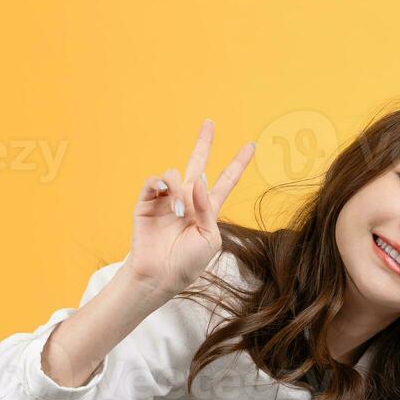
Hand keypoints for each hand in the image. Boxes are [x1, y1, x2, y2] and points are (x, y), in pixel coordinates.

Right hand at [125, 118, 255, 298]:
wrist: (160, 276)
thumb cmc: (187, 264)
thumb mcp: (209, 239)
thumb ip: (207, 209)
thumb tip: (198, 180)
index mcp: (207, 209)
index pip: (225, 181)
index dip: (238, 163)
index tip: (252, 146)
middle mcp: (188, 200)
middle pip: (198, 164)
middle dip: (203, 143)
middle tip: (209, 123)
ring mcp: (167, 199)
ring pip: (175, 174)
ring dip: (179, 190)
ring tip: (179, 212)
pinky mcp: (147, 202)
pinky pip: (155, 180)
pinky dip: (162, 184)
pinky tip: (167, 195)